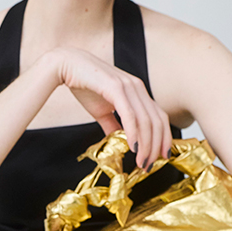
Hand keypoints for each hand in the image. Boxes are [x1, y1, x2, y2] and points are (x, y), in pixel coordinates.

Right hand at [52, 47, 171, 168]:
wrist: (67, 65)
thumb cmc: (84, 85)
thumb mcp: (102, 111)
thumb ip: (113, 126)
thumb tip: (120, 141)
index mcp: (138, 92)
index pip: (159, 117)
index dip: (164, 137)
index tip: (161, 156)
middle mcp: (137, 88)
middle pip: (157, 121)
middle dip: (156, 146)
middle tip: (150, 165)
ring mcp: (128, 86)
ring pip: (146, 120)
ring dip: (146, 145)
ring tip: (142, 162)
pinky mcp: (115, 88)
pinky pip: (129, 114)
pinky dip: (134, 133)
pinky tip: (133, 147)